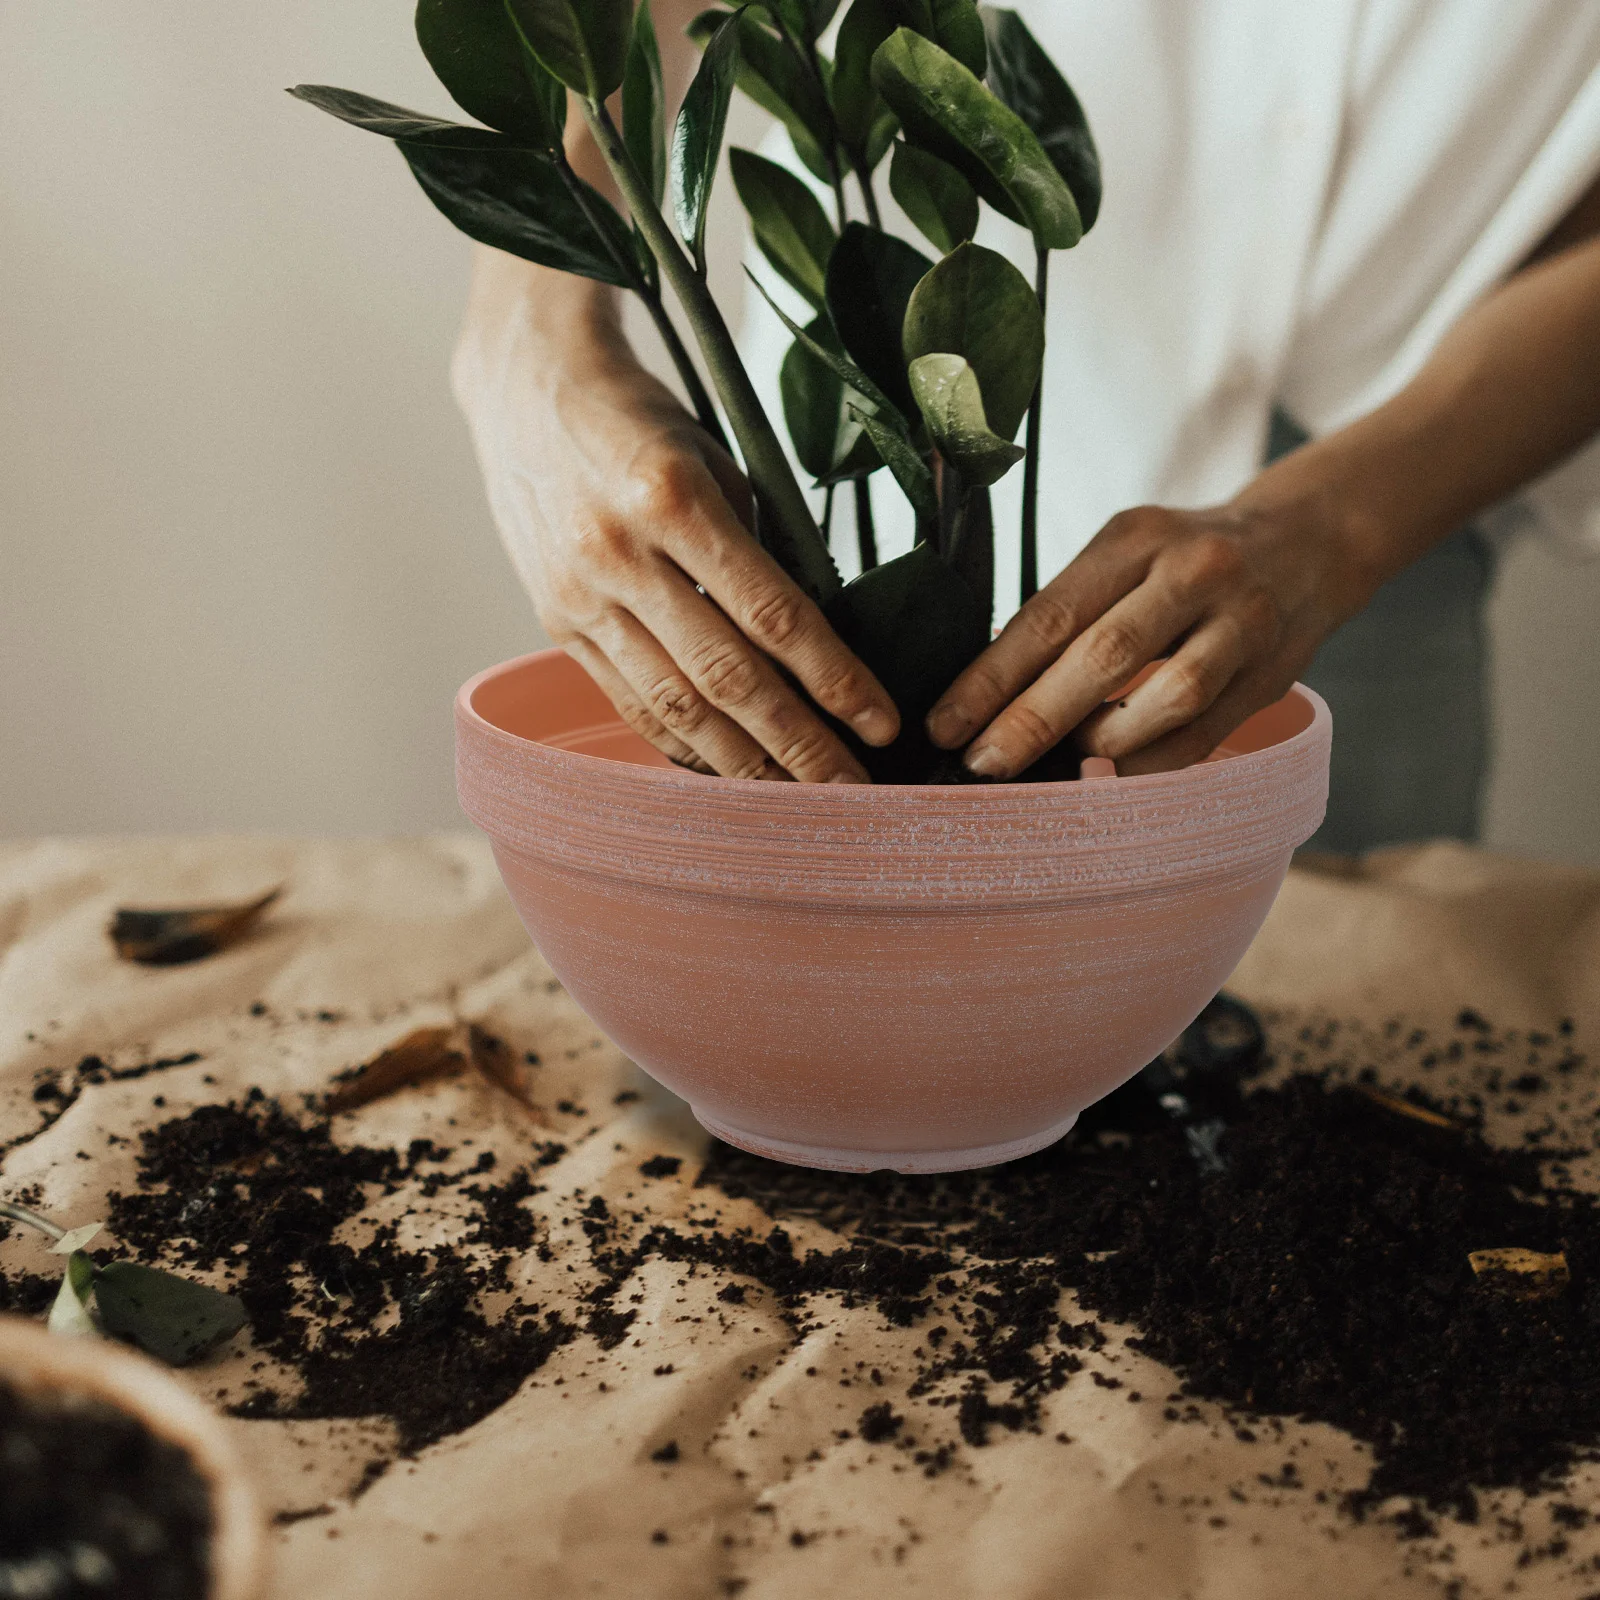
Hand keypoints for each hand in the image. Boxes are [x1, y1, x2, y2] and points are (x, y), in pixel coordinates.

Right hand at [454, 259, 898, 781]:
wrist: (524, 388)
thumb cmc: (642, 420)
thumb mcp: (715, 460)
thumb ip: (759, 548)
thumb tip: (818, 640)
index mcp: (673, 498)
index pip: (772, 614)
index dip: (833, 679)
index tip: (881, 724)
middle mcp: (620, 554)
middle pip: (726, 677)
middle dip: (797, 745)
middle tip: (852, 793)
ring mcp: (579, 595)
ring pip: (674, 706)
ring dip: (742, 765)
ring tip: (796, 800)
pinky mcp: (556, 621)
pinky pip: (629, 700)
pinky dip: (681, 744)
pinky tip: (725, 772)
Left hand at [925, 498, 1370, 777]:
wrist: (1308, 539)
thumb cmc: (1184, 557)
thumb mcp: (1126, 553)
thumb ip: (1070, 610)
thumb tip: (989, 693)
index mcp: (1135, 537)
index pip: (1050, 614)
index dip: (992, 678)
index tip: (946, 726)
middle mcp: (1192, 571)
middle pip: (1104, 655)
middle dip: (1033, 719)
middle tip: (984, 763)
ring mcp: (1240, 621)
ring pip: (1167, 696)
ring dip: (1101, 742)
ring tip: (1056, 767)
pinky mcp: (1271, 671)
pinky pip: (1204, 733)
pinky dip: (1150, 764)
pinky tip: (1110, 777)